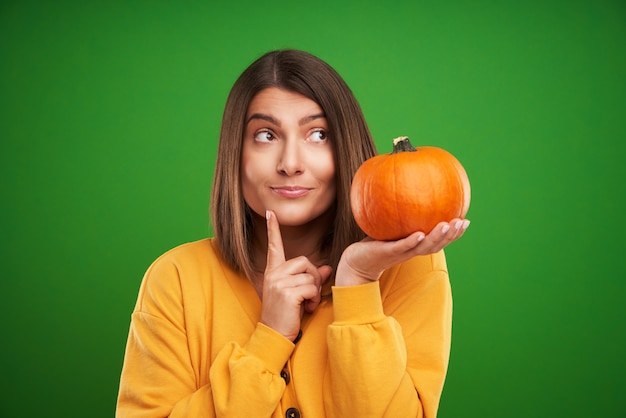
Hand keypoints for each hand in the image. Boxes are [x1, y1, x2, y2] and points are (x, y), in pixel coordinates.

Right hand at [260, 210, 332, 340]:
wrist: (274, 335)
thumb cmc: (286, 315)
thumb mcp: (297, 294)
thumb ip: (310, 279)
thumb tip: (328, 268)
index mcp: (273, 272)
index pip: (274, 247)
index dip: (273, 230)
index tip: (271, 213)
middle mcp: (274, 274)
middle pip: (304, 261)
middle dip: (313, 276)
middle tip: (309, 293)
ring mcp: (279, 282)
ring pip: (310, 275)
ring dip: (314, 290)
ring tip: (306, 303)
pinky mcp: (287, 293)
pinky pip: (311, 287)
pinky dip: (313, 299)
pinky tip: (306, 308)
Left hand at [335, 218, 469, 285]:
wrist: (356, 262)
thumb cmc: (374, 242)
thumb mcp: (389, 225)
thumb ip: (401, 211)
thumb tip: (408, 183)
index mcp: (415, 245)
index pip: (439, 240)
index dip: (454, 233)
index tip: (466, 220)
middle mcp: (411, 250)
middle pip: (436, 245)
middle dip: (451, 235)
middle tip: (462, 222)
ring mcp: (400, 252)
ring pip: (423, 247)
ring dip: (437, 237)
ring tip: (447, 225)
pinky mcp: (387, 253)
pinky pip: (402, 247)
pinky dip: (412, 242)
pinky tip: (420, 233)